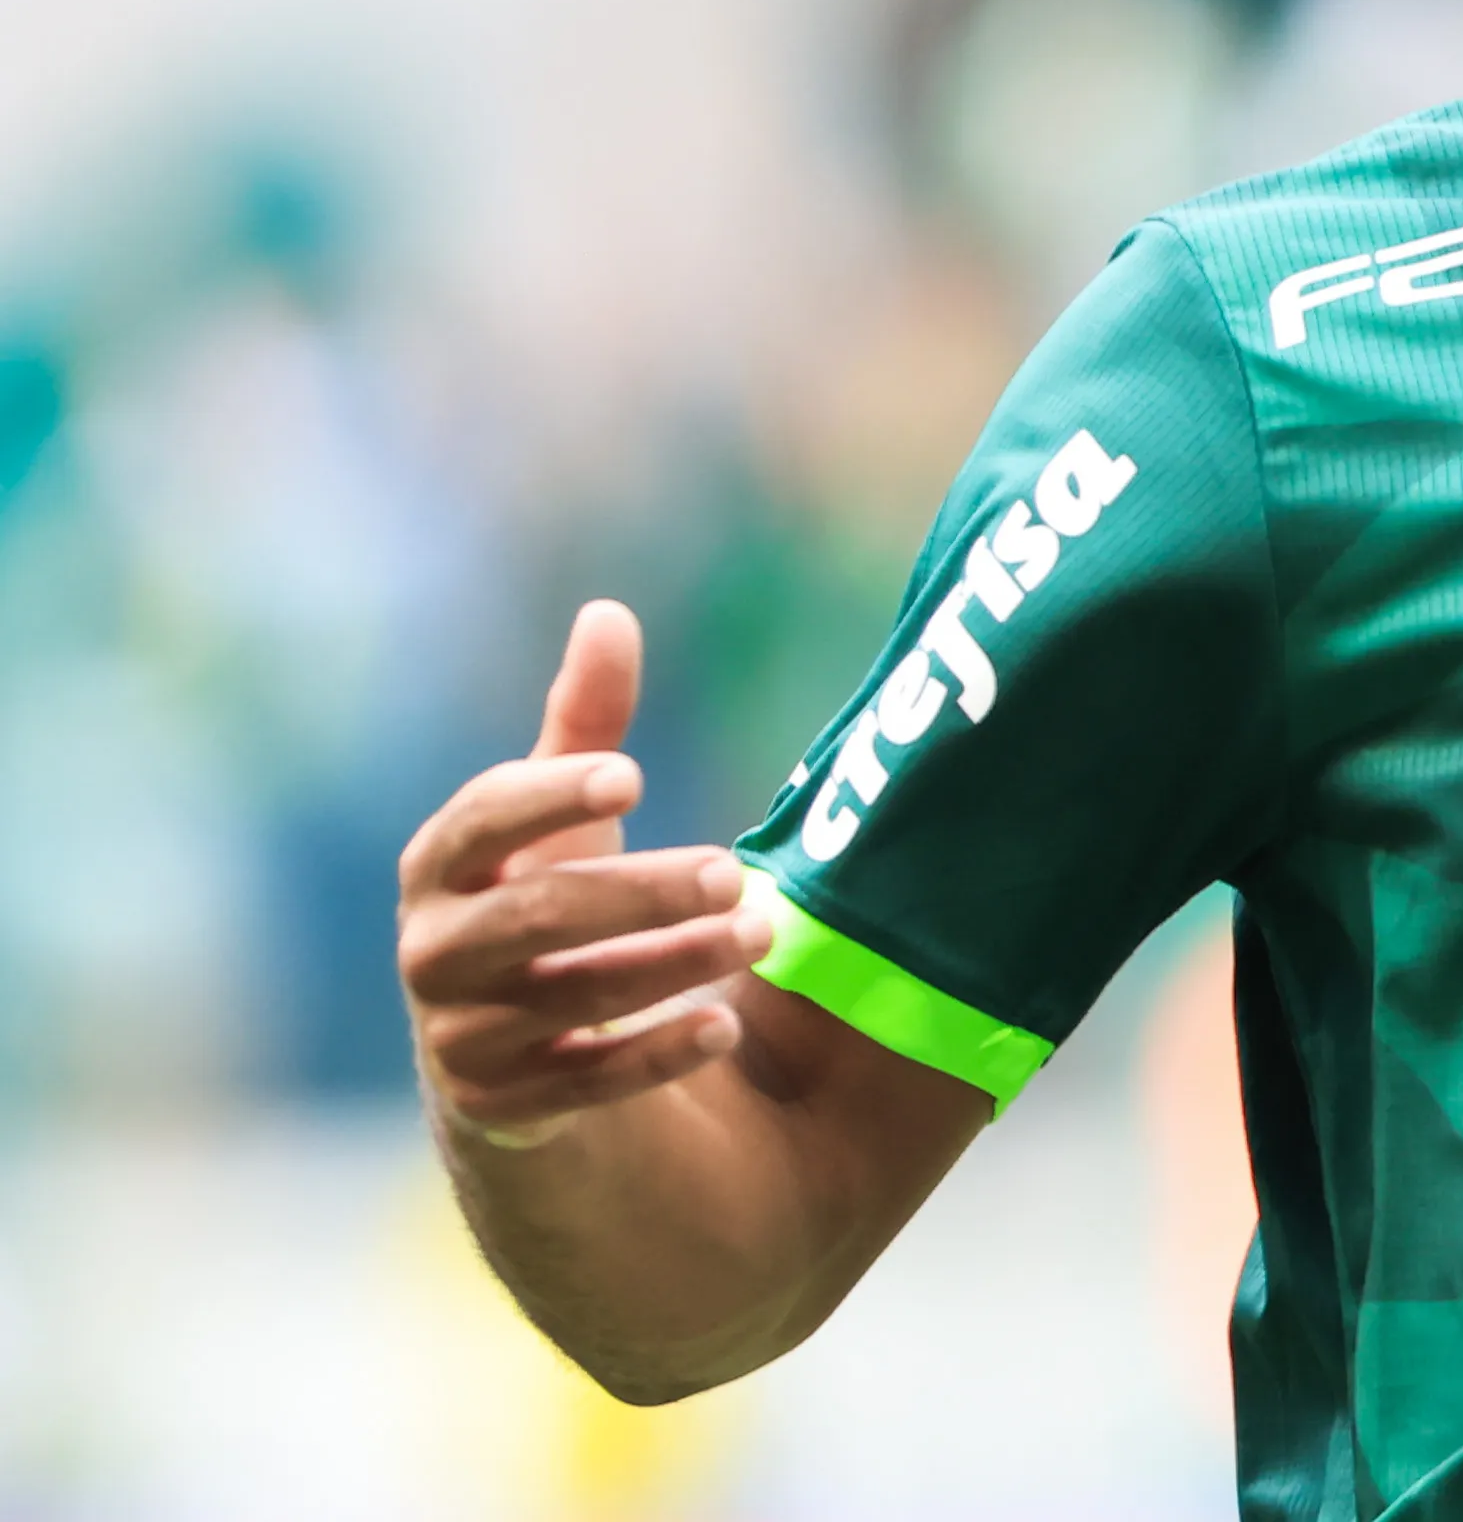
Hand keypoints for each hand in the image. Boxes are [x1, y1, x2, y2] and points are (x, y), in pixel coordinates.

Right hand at [397, 601, 771, 1146]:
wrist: (505, 1054)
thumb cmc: (541, 899)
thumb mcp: (559, 817)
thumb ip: (582, 725)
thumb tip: (608, 613)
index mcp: (441, 869)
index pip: (479, 825)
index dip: (546, 799)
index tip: (630, 775)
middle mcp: (436, 954)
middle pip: (537, 917)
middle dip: (641, 892)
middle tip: (737, 869)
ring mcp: (463, 1038)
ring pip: (568, 998)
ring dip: (672, 963)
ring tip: (764, 930)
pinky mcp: (507, 1111)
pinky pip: (583, 1085)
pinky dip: (655, 1056)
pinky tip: (725, 1023)